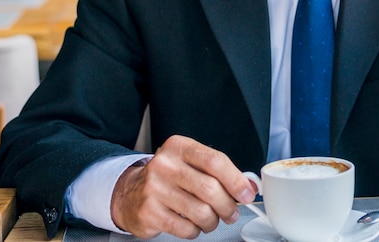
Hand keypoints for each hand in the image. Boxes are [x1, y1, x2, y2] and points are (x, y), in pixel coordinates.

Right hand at [111, 135, 255, 238]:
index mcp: (179, 147)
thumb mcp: (191, 164)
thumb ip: (219, 172)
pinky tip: (193, 224)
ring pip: (201, 211)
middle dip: (228, 206)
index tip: (247, 193)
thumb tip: (248, 186)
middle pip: (210, 189)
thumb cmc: (169, 178)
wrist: (130, 192)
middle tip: (232, 212)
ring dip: (213, 221)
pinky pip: (186, 228)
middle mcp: (165, 165)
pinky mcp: (149, 212)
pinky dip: (196, 230)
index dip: (236, 180)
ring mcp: (154, 188)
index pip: (215, 161)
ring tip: (211, 219)